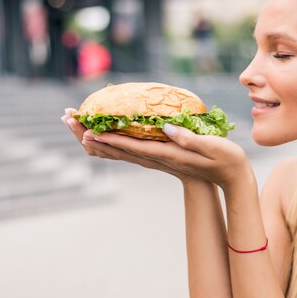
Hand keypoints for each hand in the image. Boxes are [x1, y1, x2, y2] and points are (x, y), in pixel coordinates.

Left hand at [61, 108, 251, 188]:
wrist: (230, 177)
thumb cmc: (224, 159)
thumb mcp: (210, 147)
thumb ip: (188, 139)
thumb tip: (167, 128)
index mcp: (166, 154)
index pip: (131, 146)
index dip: (107, 137)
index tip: (85, 130)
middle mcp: (156, 158)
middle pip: (116, 149)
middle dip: (90, 135)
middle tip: (66, 119)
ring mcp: (155, 159)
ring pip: (118, 151)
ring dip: (94, 139)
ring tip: (74, 127)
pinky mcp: (158, 157)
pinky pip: (127, 151)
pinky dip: (109, 144)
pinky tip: (100, 139)